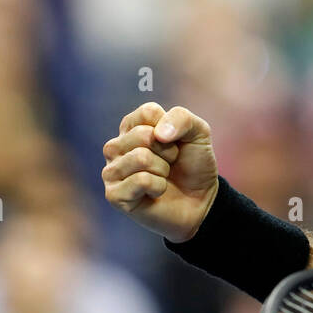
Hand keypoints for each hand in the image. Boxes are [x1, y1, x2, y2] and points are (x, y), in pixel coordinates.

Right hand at [102, 102, 219, 243]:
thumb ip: (182, 118)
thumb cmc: (194, 164)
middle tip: (170, 163)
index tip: (174, 142)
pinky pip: (141, 180)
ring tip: (162, 177)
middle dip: (168, 151)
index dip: (172, 128)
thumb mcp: (198, 133)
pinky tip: (155, 193)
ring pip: (141, 157)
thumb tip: (158, 135)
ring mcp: (111, 171)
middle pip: (144, 135)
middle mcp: (115, 147)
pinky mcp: (114, 195)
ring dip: (163, 169)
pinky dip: (158, 187)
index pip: (148, 112)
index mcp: (131, 126)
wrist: (201, 200)